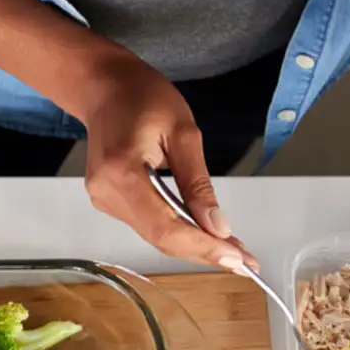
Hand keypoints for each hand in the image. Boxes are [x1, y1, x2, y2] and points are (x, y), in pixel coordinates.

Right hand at [81, 54, 258, 269]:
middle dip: (205, 252)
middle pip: (160, 239)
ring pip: (155, 237)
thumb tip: (218, 227)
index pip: (165, 227)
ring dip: (195, 245)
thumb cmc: (143, 97)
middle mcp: (107, 193)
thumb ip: (199, 184)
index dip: (202, 248)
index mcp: (122, 172)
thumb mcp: (183, 132)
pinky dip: (179, 231)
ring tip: (233, 250)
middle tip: (245, 262)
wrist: (104, 86)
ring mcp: (104, 199)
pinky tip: (204, 233)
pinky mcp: (109, 200)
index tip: (236, 259)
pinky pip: (149, 224)